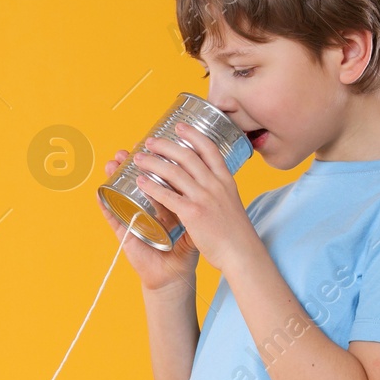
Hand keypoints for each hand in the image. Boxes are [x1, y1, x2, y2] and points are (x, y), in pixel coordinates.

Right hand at [101, 151, 199, 292]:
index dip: (154, 161)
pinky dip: (105, 205)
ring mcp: (134, 219)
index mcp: (164, 204)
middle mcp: (147, 208)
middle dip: (133, 163)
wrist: (175, 276)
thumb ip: (202, 206)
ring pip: (122, 193)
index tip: (153, 144)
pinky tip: (99, 192)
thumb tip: (214, 183)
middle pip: (137, 180)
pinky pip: (113, 218)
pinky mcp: (126, 234)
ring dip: (114, 177)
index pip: (156, 178)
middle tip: (130, 148)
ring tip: (113, 162)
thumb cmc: (184, 251)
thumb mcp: (196, 224)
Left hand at [126, 123, 257, 273]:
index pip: (209, 149)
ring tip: (137, 158)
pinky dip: (152, 187)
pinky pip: (168, 195)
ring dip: (153, 162)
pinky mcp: (193, 213)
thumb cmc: (236, 233)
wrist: (242, 253)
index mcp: (226, 181)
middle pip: (187, 156)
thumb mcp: (231, 204)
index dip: (193, 135)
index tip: (179, 126)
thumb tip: (209, 184)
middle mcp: (215, 185)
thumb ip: (219, 192)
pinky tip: (139, 182)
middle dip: (165, 145)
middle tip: (149, 141)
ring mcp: (204, 198)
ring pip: (174, 172)